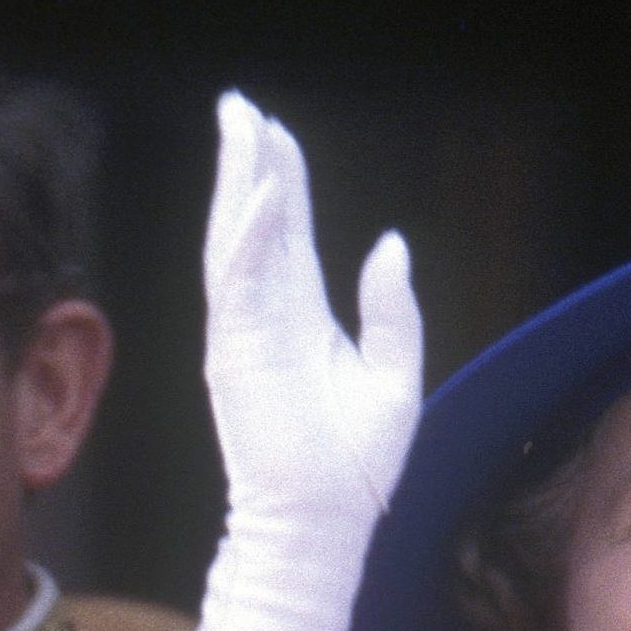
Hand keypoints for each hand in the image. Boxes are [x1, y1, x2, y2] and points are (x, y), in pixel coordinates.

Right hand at [149, 94, 425, 630]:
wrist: (325, 525)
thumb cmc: (358, 468)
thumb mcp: (394, 374)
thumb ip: (391, 308)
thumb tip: (388, 242)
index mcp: (301, 321)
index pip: (287, 234)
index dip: (281, 179)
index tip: (272, 130)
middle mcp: (264, 319)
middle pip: (253, 222)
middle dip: (247, 162)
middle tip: (239, 106)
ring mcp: (244, 335)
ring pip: (236, 240)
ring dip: (237, 183)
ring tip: (240, 126)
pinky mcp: (237, 355)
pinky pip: (238, 284)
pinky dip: (245, 237)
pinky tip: (255, 194)